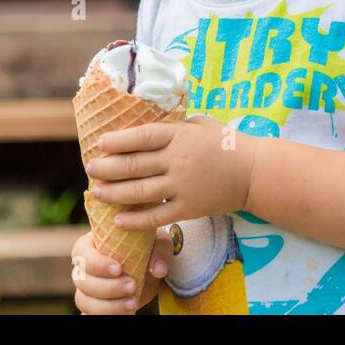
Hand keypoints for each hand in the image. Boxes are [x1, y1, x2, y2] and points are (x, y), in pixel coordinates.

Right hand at [71, 227, 174, 313]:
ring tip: (132, 303)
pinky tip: (125, 313)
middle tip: (131, 286)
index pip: (82, 253)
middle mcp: (83, 268)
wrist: (148, 268)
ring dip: (107, 306)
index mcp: (89, 246)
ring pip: (83, 301)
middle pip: (82, 280)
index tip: (118, 268)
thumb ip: (159, 251)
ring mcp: (86, 289)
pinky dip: (105, 316)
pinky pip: (89, 315)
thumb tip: (158, 269)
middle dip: (107, 287)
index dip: (97, 263)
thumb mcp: (157, 242)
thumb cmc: (146, 247)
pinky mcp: (93, 306)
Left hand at [87, 116, 257, 230]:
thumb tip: (145, 127)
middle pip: (134, 165)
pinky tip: (118, 221)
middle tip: (90, 169)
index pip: (142, 137)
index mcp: (180, 136)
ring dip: (114, 193)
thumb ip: (174, 126)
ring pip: (140, 192)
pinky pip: (156, 216)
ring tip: (96, 192)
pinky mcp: (189, 208)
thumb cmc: (226, 143)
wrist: (254, 172)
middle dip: (107, 168)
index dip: (117, 141)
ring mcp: (182, 186)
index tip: (99, 143)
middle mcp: (178, 160)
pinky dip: (135, 220)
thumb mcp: (200, 124)